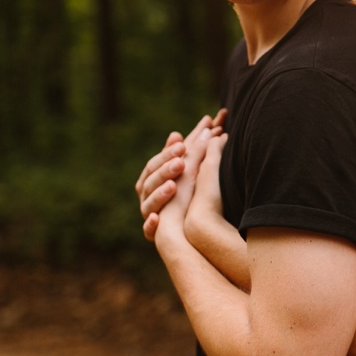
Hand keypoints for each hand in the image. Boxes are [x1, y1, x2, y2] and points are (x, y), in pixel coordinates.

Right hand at [137, 109, 224, 240]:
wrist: (188, 228)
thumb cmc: (187, 192)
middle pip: (151, 180)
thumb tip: (208, 121)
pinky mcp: (152, 233)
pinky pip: (148, 230)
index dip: (167, 154)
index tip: (183, 146)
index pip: (155, 163)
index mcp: (151, 178)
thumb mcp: (192, 168)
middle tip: (181, 163)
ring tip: (173, 186)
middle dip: (166, 170)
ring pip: (149, 203)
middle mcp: (147, 195)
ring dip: (160, 194)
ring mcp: (148, 213)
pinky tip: (157, 219)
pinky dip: (150, 225)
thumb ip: (195, 148)